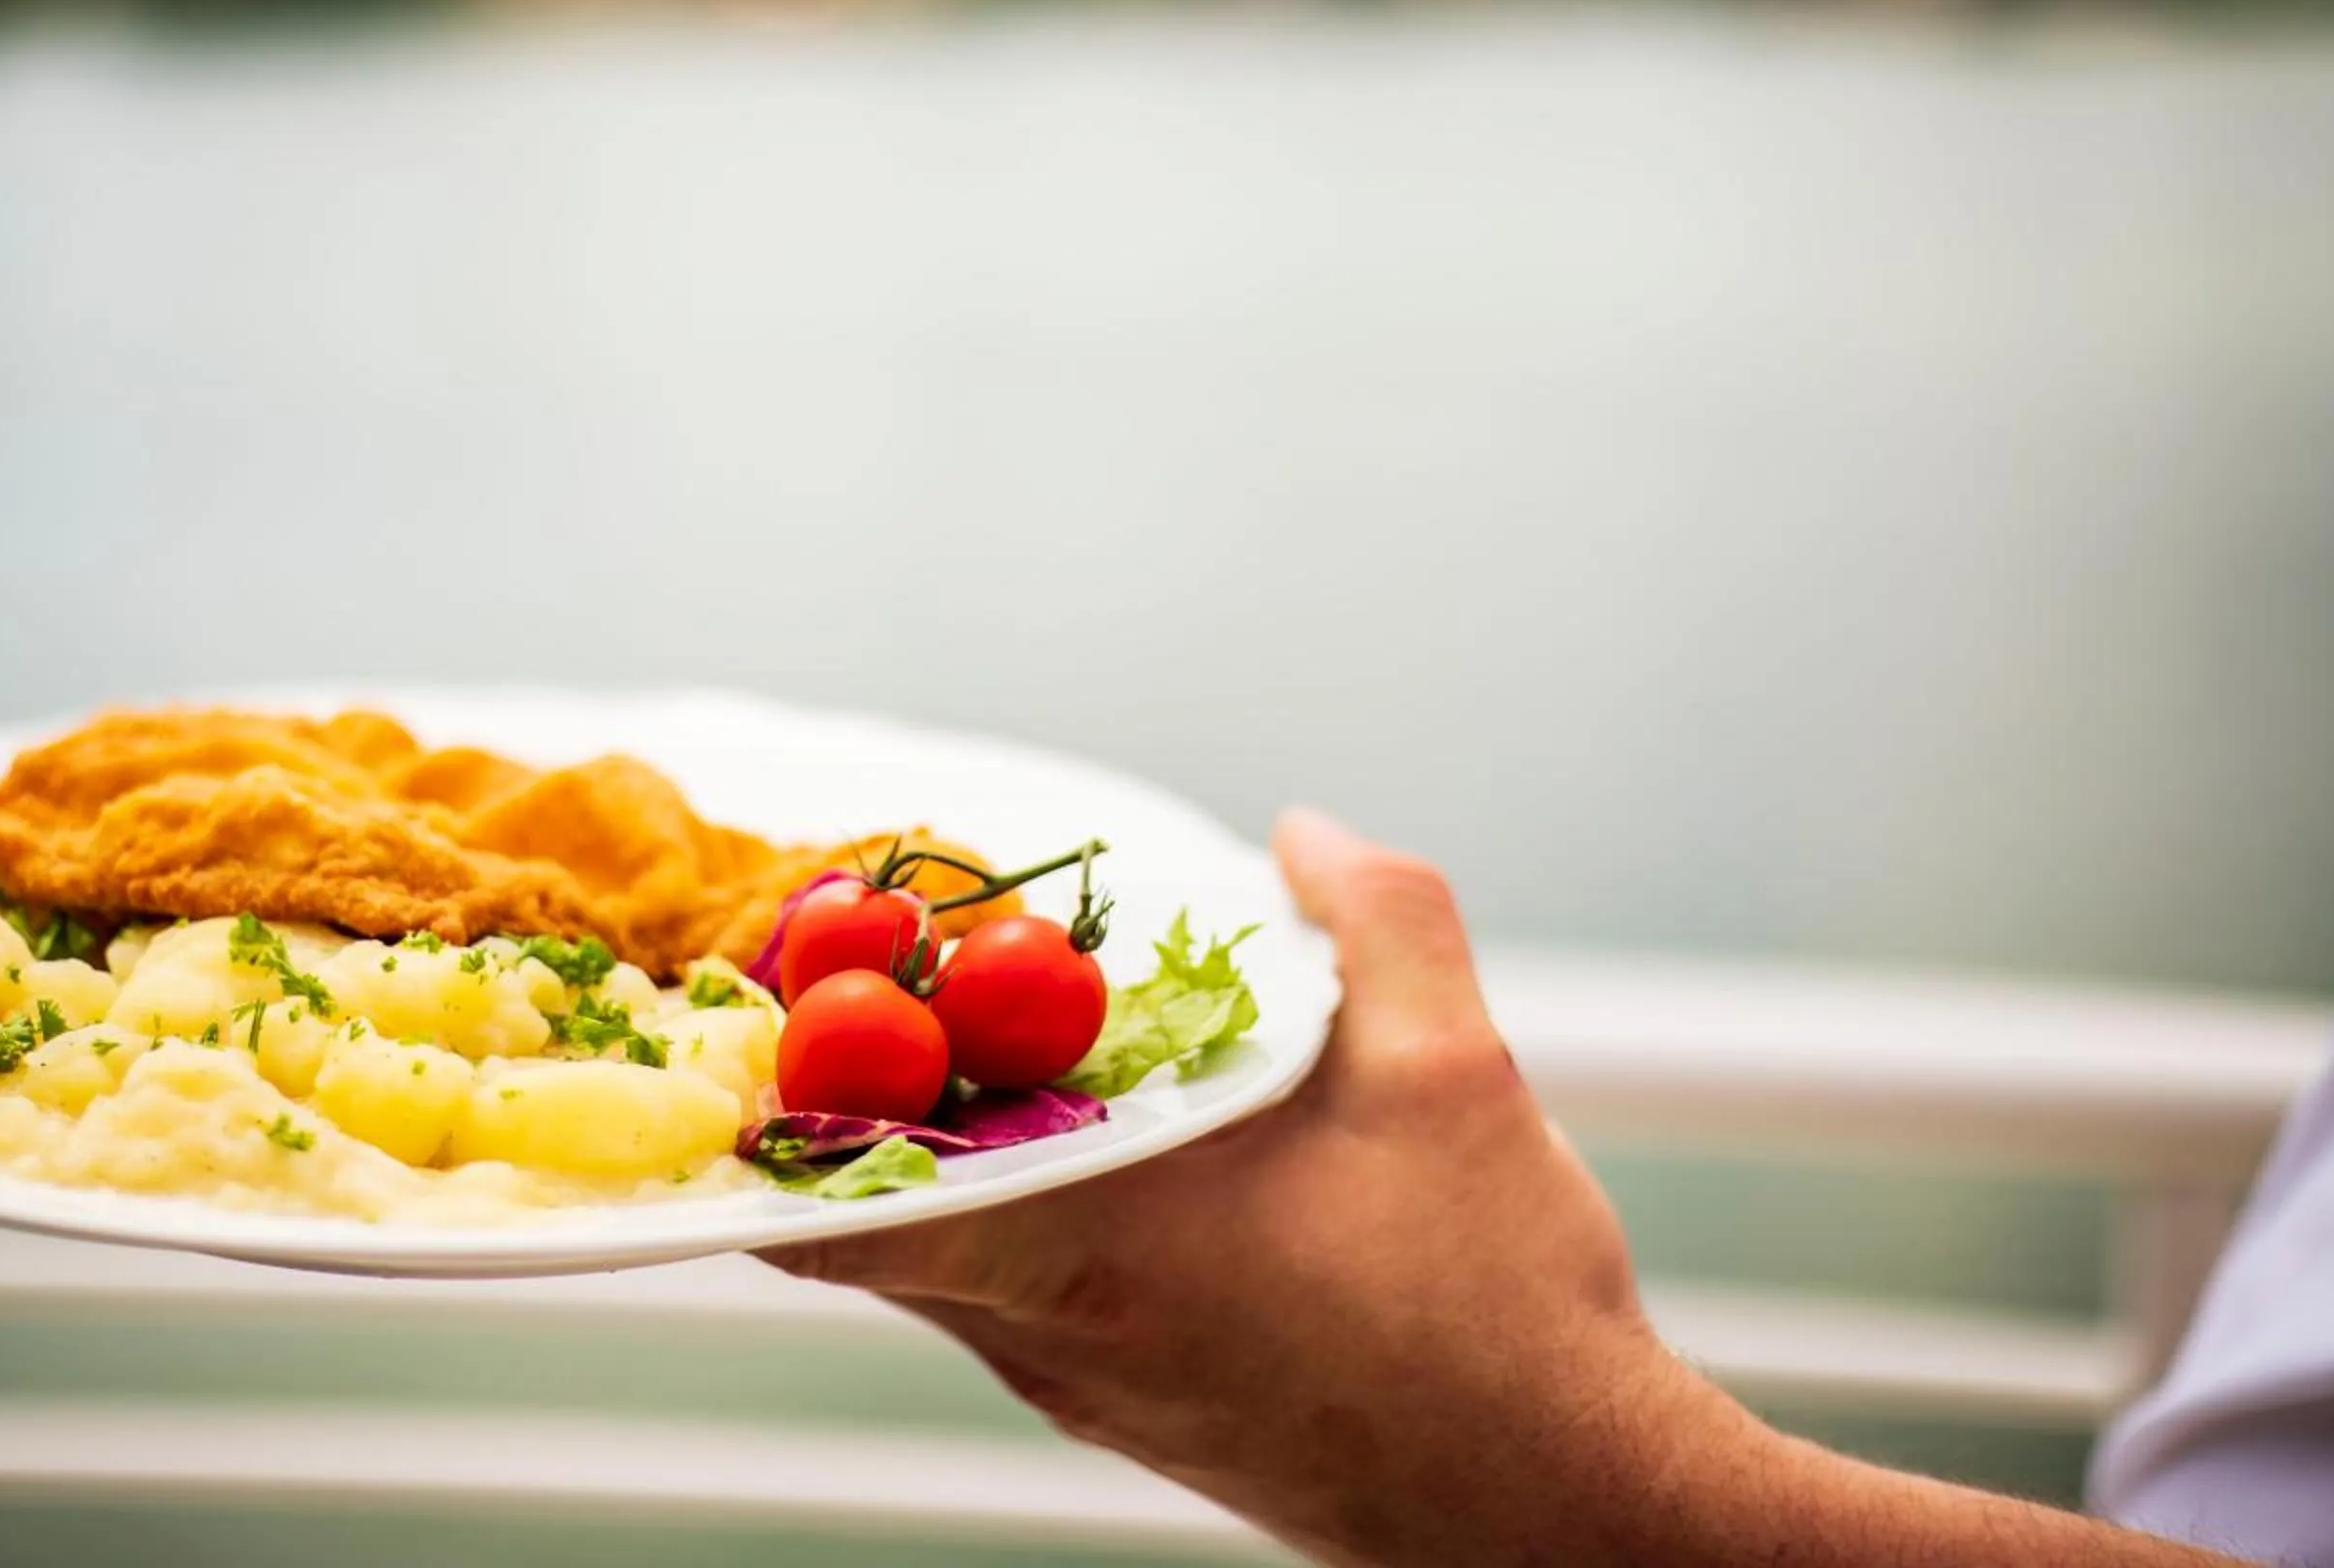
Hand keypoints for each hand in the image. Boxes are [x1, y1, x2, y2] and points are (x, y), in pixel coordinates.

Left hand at [761, 807, 1747, 1565]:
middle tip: (915, 984)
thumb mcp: (1453, 1071)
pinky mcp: (1133, 1413)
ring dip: (972, 1156)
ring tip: (1030, 1046)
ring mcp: (1083, 1389)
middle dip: (885, 1097)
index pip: (834, 1219)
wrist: (1558, 1508)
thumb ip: (1377, 919)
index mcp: (1086, 1250)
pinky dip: (1038, 1212)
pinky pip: (1030, 1296)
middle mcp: (1051, 1337)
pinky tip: (1130, 1147)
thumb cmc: (1493, 1308)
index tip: (775, 1020)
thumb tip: (1304, 834)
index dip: (777, 1122)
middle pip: (884, 1218)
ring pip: (961, 1258)